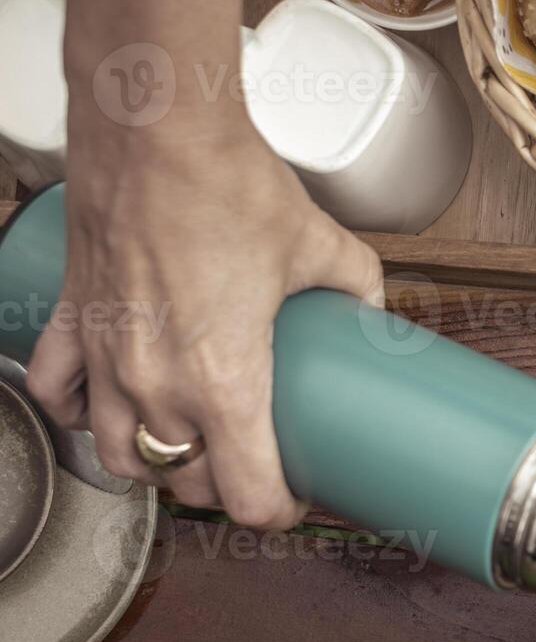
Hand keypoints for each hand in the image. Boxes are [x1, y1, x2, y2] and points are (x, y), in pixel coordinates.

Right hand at [27, 112, 383, 528]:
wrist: (156, 130)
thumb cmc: (231, 186)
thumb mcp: (322, 246)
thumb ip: (356, 288)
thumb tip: (370, 312)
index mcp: (224, 382)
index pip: (244, 494)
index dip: (277, 510)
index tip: (295, 498)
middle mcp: (155, 385)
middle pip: (185, 481)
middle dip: (224, 484)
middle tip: (255, 461)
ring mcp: (105, 358)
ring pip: (119, 455)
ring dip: (157, 463)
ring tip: (190, 444)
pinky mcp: (70, 322)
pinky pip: (59, 395)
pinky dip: (82, 414)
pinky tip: (109, 407)